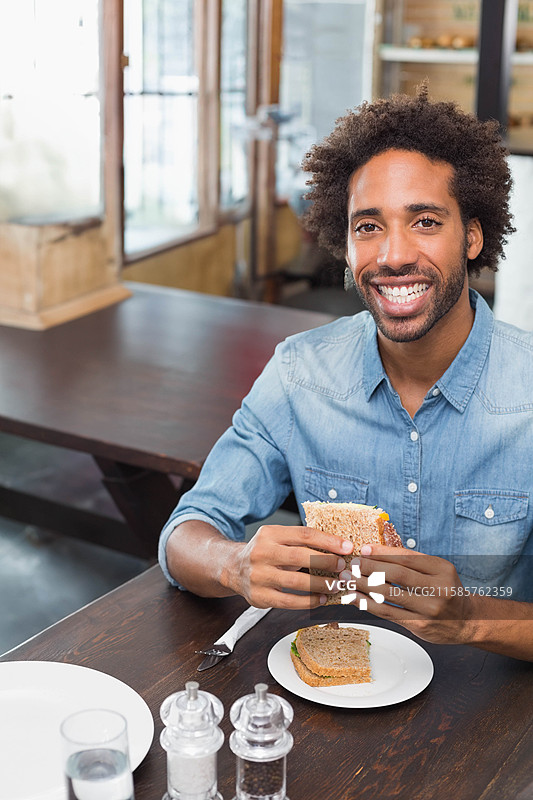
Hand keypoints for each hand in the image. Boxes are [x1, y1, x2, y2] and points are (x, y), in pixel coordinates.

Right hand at [232, 524, 352, 608]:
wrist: (233, 568)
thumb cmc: (265, 552)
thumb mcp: (277, 539)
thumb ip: (301, 542)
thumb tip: (338, 548)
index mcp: (269, 533)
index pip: (304, 534)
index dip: (328, 541)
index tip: (347, 547)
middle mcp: (262, 552)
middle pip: (301, 557)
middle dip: (327, 563)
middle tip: (343, 568)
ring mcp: (259, 575)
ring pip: (296, 582)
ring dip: (321, 585)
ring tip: (336, 585)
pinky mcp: (259, 596)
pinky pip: (288, 601)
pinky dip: (308, 601)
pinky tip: (321, 599)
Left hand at [340, 544, 476, 644]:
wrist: (467, 621)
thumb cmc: (445, 590)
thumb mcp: (437, 570)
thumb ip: (410, 561)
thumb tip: (372, 551)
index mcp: (442, 568)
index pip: (406, 557)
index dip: (382, 553)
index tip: (363, 550)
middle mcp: (438, 588)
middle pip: (397, 575)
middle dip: (370, 568)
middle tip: (352, 565)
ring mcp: (429, 609)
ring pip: (390, 595)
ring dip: (364, 586)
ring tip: (348, 580)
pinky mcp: (420, 626)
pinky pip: (389, 613)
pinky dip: (369, 604)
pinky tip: (356, 598)